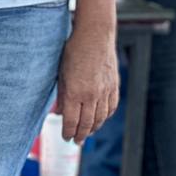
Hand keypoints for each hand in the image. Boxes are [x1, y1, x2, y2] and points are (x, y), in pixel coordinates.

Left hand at [56, 24, 118, 142]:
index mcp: (74, 93)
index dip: (68, 133)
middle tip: (76, 141)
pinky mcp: (114, 85)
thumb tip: (60, 114)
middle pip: (87, 124)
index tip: (66, 137)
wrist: (95, 35)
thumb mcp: (61, 74)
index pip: (71, 122)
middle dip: (80, 135)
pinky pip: (112, 106)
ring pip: (101, 118)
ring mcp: (105, 90)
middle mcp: (91, 94)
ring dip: (94, 128)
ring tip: (88, 133)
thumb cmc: (74, 52)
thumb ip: (62, 96)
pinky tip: (101, 118)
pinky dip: (106, 115)